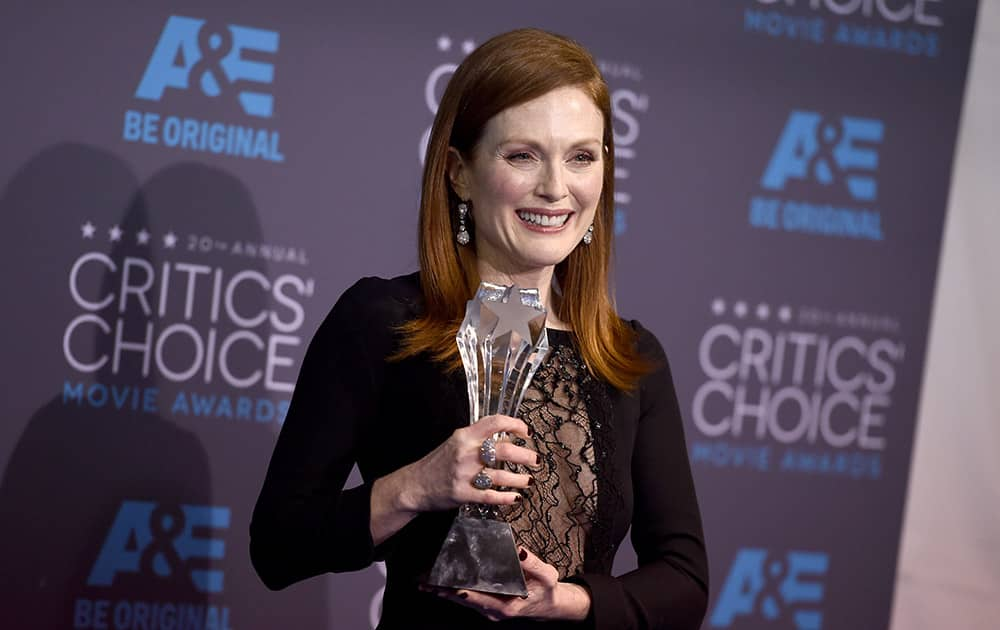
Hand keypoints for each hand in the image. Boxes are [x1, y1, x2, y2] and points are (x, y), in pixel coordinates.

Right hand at [396, 414, 538, 512]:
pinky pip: (491, 496)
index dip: (515, 424)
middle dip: (526, 456)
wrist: (414, 485)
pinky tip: (515, 497)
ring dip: (520, 479)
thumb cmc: (437, 464)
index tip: (526, 432)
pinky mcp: (463, 494)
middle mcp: (466, 453)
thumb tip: (506, 437)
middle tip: (536, 459)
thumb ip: (478, 439)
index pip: (494, 422)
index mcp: (464, 436)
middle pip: (504, 451)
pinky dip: (506, 497)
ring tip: (529, 481)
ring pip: (501, 476)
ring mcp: (464, 474)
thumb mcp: (455, 444)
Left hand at [425, 547, 591, 621]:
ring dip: (444, 592)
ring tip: (425, 583)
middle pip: (464, 600)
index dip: (463, 593)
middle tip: (424, 583)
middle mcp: (493, 611)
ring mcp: (489, 609)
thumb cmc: (547, 590)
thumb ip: (533, 564)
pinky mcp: (487, 605)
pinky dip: (452, 591)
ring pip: (463, 601)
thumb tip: (519, 550)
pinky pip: (467, 598)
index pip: (479, 598)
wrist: (550, 606)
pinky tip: (440, 584)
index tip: (448, 586)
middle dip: (444, 592)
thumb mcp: (547, 576)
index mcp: (506, 606)